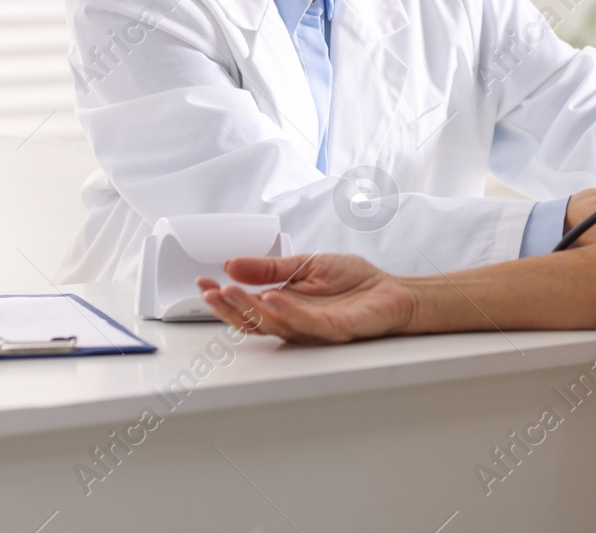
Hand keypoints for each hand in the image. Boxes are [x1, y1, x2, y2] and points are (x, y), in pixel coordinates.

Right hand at [197, 253, 414, 344]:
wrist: (392, 291)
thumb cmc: (353, 282)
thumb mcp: (305, 264)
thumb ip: (270, 268)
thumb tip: (232, 264)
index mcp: (285, 305)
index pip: (247, 306)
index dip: (223, 299)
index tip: (202, 284)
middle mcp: (294, 320)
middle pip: (254, 321)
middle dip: (228, 308)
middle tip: (210, 294)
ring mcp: (313, 328)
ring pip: (275, 324)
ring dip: (251, 309)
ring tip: (231, 292)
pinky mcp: (334, 330)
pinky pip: (307, 323)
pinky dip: (288, 311)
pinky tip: (273, 297)